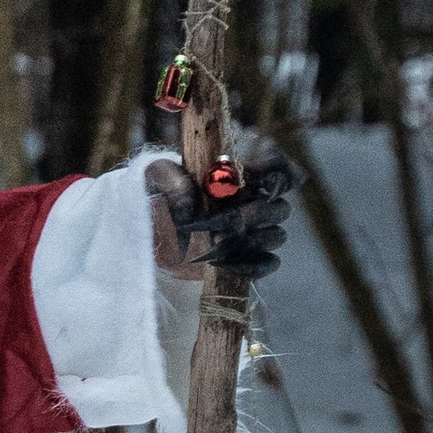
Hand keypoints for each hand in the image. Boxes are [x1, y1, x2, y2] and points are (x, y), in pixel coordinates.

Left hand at [146, 151, 297, 287]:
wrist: (152, 229)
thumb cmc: (159, 194)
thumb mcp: (157, 177)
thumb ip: (173, 180)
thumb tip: (192, 207)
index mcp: (239, 174)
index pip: (277, 165)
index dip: (279, 172)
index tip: (260, 180)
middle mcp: (254, 201)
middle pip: (280, 207)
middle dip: (253, 215)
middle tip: (223, 223)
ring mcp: (254, 230)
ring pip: (277, 235)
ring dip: (249, 241)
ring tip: (214, 244)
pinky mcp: (249, 258)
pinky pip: (268, 263)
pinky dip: (251, 266)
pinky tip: (223, 265)